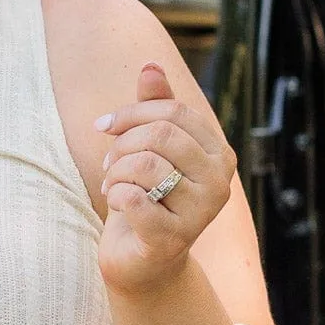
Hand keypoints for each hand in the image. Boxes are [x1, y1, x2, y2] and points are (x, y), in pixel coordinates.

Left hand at [95, 61, 237, 296]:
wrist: (143, 260)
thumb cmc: (147, 197)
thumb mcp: (149, 148)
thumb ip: (153, 108)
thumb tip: (150, 65)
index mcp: (218, 153)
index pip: (173, 111)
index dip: (131, 112)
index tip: (104, 126)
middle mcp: (219, 181)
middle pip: (160, 135)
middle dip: (122, 145)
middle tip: (110, 163)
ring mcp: (201, 212)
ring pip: (144, 166)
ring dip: (114, 173)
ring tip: (112, 185)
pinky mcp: (173, 238)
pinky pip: (132, 198)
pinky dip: (113, 196)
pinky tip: (117, 205)